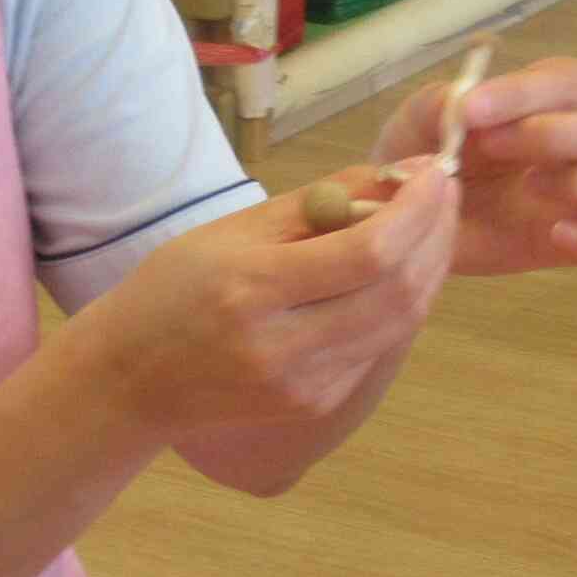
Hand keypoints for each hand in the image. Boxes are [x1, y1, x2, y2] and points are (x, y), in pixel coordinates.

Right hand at [80, 160, 459, 436]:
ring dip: (431, 267)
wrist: (131, 380)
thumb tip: (402, 172)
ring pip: (401, 322)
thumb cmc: (176, 288)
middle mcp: (283, 346)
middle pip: (398, 291)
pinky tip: (401, 270)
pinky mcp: (316, 405)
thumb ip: (321, 200)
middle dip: (436, 234)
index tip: (438, 171)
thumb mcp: (236, 229)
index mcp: (253, 291)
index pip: (369, 253)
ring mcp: (304, 385)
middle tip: (445, 191)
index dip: (418, 211)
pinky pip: (381, 347)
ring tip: (433, 223)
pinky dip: (403, 303)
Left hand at [376, 55, 576, 272]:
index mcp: (557, 99)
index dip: (528, 93)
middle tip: (493, 149)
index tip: (469, 112)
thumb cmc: (427, 150)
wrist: (412, 214)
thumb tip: (468, 100)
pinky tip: (556, 236)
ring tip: (529, 190)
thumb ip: (447, 103)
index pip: (573, 82)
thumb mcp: (424, 117)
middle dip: (558, 136)